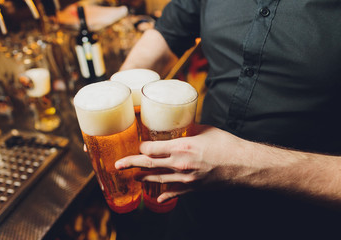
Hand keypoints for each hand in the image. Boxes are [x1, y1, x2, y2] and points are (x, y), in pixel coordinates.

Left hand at [115, 124, 247, 202]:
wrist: (243, 165)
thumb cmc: (226, 144)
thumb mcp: (205, 130)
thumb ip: (189, 129)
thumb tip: (181, 125)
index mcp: (181, 147)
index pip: (152, 148)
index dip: (142, 146)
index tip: (139, 144)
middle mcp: (180, 164)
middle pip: (149, 164)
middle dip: (131, 164)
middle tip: (118, 165)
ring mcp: (185, 179)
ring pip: (158, 179)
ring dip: (144, 179)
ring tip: (134, 178)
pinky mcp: (193, 188)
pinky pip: (175, 193)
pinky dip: (165, 196)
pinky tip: (157, 198)